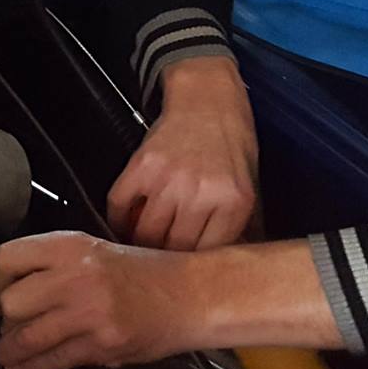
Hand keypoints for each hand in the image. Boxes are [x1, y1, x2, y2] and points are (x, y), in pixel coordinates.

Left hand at [0, 232, 209, 368]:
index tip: (0, 292)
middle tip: (9, 326)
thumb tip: (16, 289)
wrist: (190, 294)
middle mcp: (75, 274)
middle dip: (5, 320)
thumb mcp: (95, 250)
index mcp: (71, 245)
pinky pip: (53, 360)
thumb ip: (56, 266)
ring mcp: (88, 310)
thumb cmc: (147, 274)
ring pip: (25, 337)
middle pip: (10, 302)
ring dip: (9, 351)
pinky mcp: (101, 343)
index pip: (6, 259)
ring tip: (7, 354)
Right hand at [108, 58, 257, 250]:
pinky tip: (126, 221)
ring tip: (142, 243)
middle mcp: (200, 193)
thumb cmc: (231, 142)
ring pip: (144, 233)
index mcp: (232, 202)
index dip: (192, 268)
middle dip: (165, 259)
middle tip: (159, 261)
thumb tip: (221, 269)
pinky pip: (120, 205)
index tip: (183, 270)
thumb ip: (237, 228)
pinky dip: (118, 219)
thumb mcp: (249, 187)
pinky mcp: (141, 165)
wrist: (208, 97)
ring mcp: (168, 178)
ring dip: (139, 242)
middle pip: (173, 249)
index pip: (206, 255)